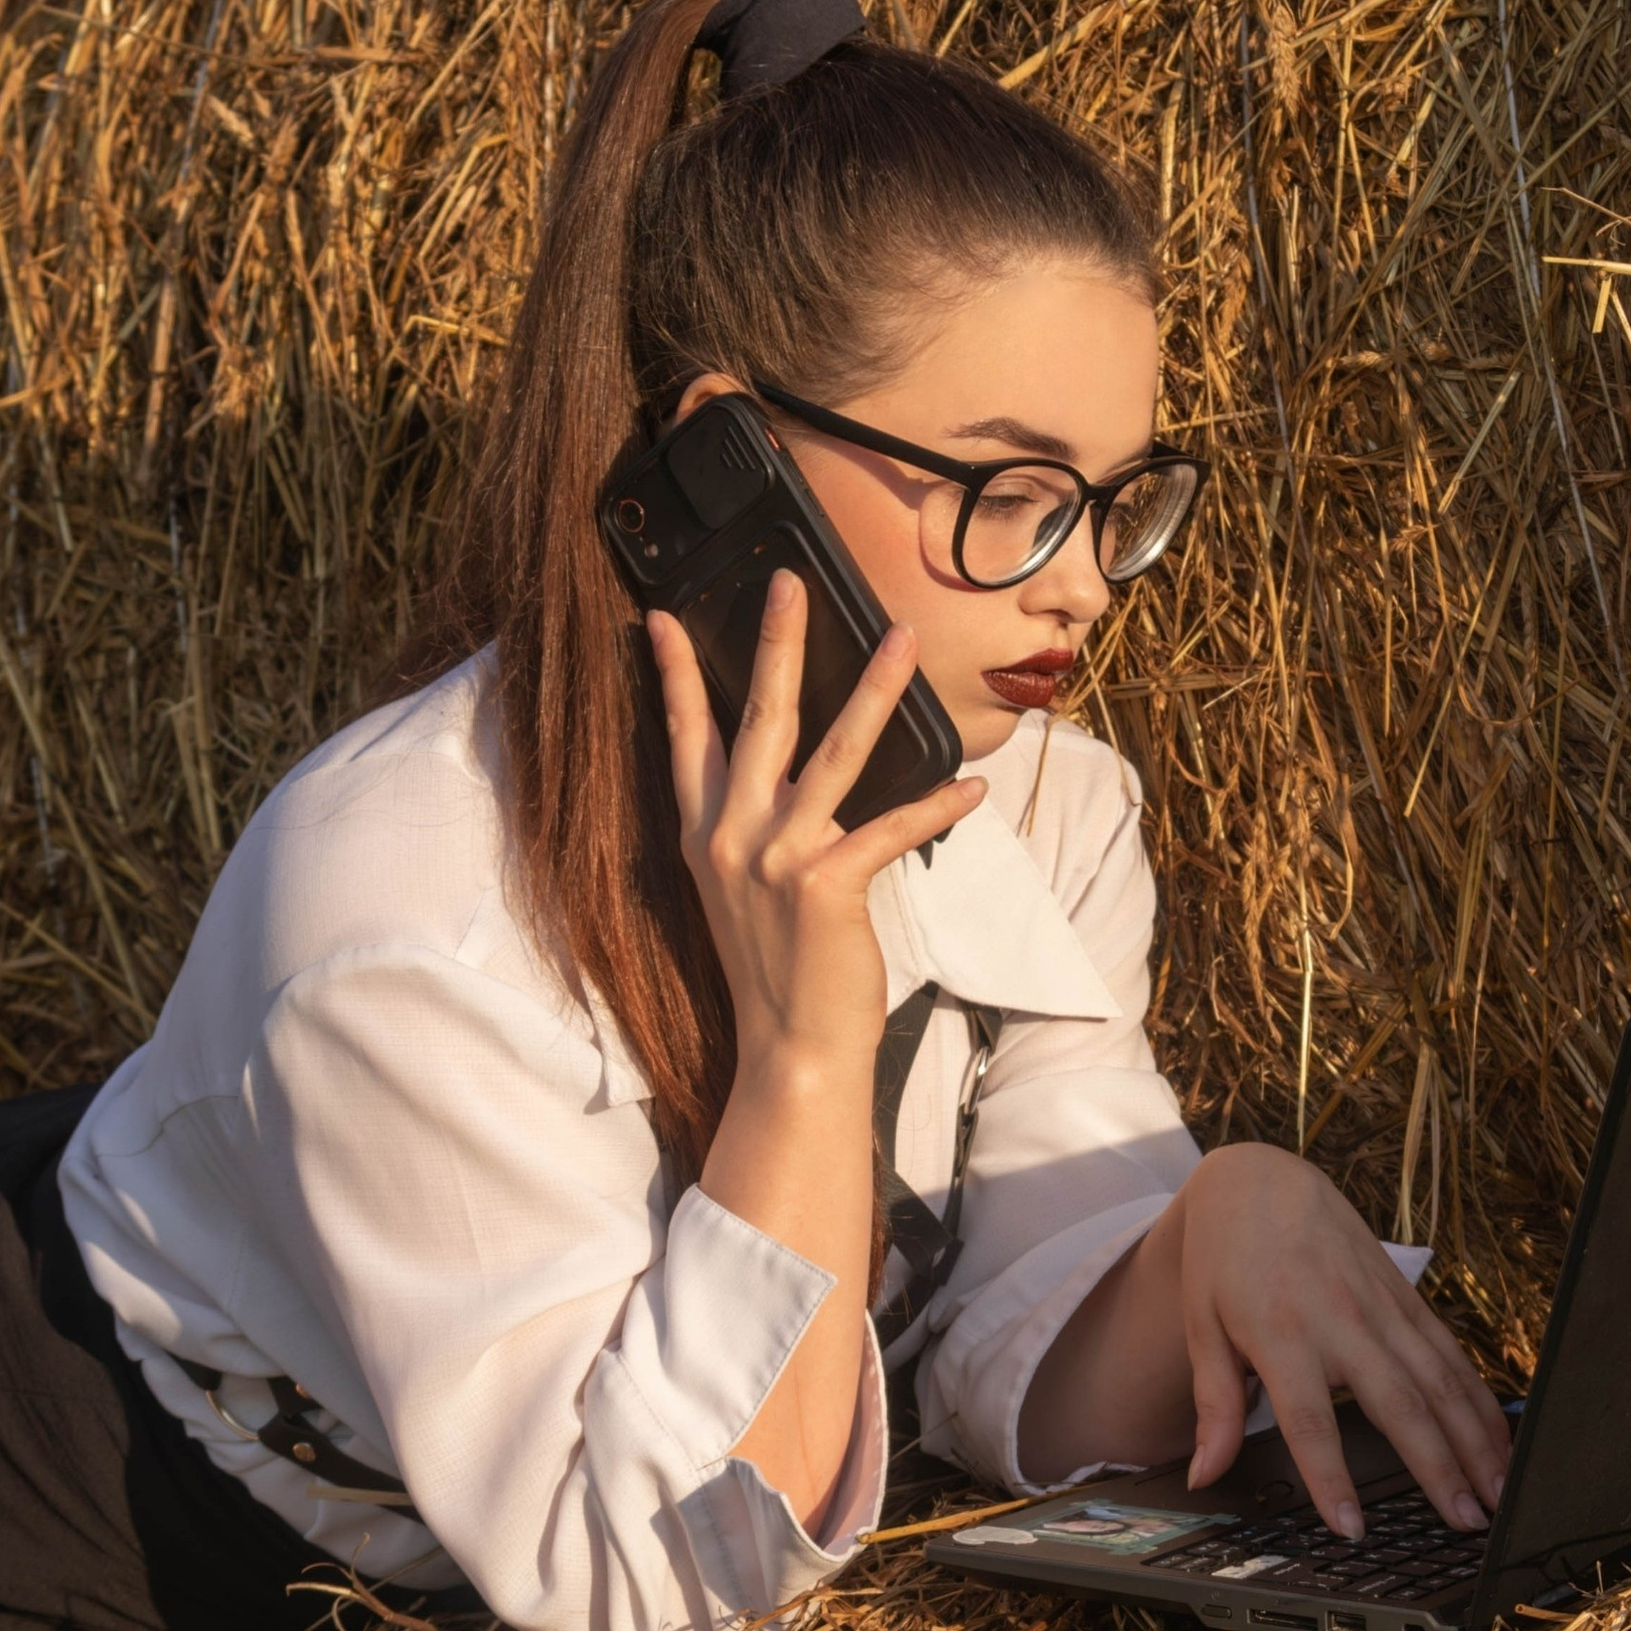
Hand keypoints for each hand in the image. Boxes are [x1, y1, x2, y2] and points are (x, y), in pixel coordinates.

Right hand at [650, 573, 982, 1078]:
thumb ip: (750, 833)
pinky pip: (891, 827)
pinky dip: (936, 806)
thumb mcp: (741, 893)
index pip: (685, 737)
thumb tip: (783, 785)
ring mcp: (776, 857)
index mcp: (705, 834)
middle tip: (790, 581)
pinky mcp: (827, 885)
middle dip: (776, 643)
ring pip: (833, 751)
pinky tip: (973, 788)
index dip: (672, 675)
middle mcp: (732, 835)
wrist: (790, 1050)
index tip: (658, 615)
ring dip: (876, 691)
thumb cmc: (776, 972)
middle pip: (757, 717)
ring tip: (905, 641)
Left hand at [1175, 1145, 1510, 1534]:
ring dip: (1475, 1441)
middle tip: (1465, 1524)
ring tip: (1499, 1494)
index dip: (1331, 1475)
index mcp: (1281, 1334)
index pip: (1309, 1420)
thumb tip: (1204, 1474)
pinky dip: (1480, 1400)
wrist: (1260, 1181)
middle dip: (1438, 1469)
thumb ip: (1213, 1406)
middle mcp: (1340, 1321)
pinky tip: (1499, 1439)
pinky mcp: (1406, 1298)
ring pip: (1441, 1382)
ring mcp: (1382, 1307)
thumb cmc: (1223, 1259)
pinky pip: (1451, 1355)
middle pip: (1400, 1404)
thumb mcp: (1200, 1328)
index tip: (1352, 1526)